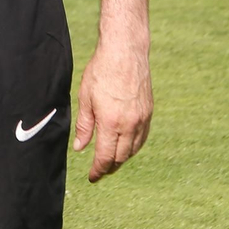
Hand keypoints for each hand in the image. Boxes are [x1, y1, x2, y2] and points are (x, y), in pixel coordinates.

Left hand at [73, 39, 152, 181]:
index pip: (106, 156)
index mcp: (111, 122)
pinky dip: (134, 147)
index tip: (92, 177)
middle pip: (122, 157)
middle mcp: (130, 124)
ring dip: (123, 159)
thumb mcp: (85, 98)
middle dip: (110, 167)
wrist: (125, 52)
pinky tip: (126, 146)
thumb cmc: (101, 71)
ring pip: (134, 149)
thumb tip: (80, 148)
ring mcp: (142, 119)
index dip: (98, 170)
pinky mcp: (148, 111)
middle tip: (100, 172)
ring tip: (112, 162)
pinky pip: (142, 137)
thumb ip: (84, 126)